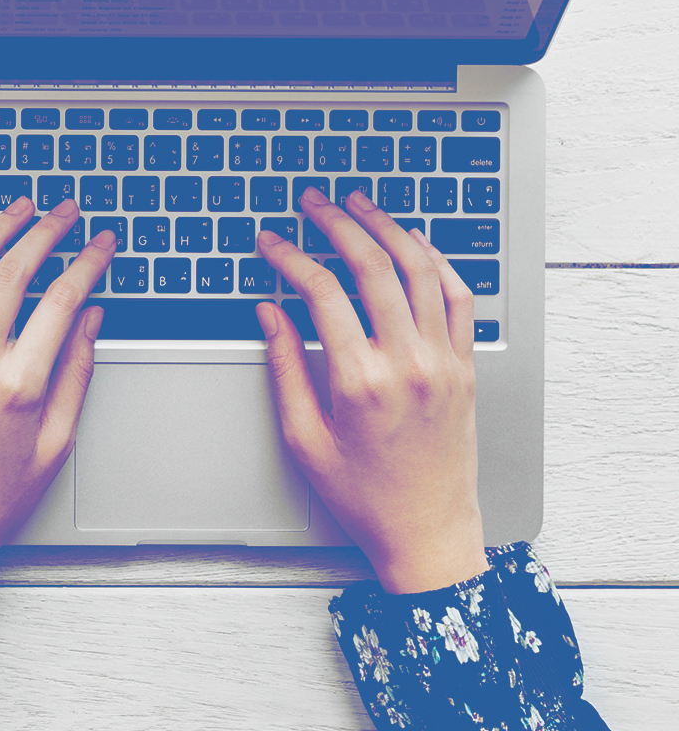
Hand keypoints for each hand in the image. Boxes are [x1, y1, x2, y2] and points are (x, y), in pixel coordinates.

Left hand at [0, 198, 113, 617]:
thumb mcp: (56, 442)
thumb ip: (76, 373)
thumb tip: (91, 316)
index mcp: (20, 386)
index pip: (62, 301)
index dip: (89, 262)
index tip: (102, 243)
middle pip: (13, 274)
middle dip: (46, 232)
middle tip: (64, 212)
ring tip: (16, 211)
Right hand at [256, 187, 487, 593]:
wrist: (428, 532)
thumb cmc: (363, 496)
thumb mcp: (303, 438)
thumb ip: (284, 368)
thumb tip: (270, 313)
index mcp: (359, 381)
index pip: (320, 292)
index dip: (289, 257)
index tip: (270, 243)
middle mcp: (407, 363)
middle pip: (371, 266)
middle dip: (336, 224)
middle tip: (313, 203)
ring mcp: (443, 361)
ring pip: (419, 270)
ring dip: (387, 228)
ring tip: (360, 205)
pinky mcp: (465, 367)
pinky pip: (457, 297)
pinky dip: (436, 261)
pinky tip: (414, 243)